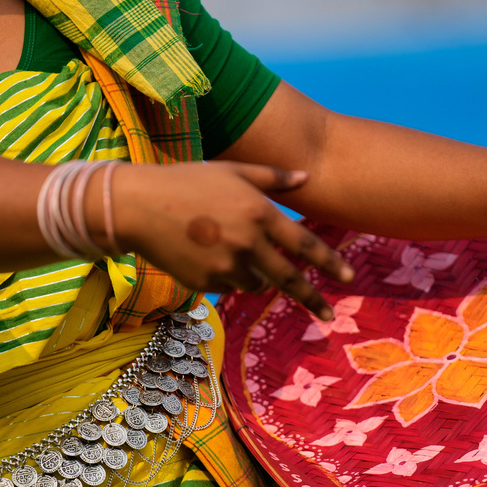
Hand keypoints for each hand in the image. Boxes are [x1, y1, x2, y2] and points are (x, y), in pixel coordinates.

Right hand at [113, 161, 354, 319]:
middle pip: (289, 279)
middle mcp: (248, 242)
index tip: (349, 277)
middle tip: (329, 315)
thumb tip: (307, 177)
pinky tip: (203, 254)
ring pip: (255, 283)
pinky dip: (226, 276)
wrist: (138, 206)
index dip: (330, 263)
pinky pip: (228, 285)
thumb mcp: (231, 171)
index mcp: (259, 213)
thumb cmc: (186, 181)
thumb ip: (273, 177)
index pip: (305, 244)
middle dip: (312, 299)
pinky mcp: (206, 282)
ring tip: (225, 249)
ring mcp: (226, 265)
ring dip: (253, 275)